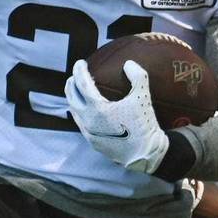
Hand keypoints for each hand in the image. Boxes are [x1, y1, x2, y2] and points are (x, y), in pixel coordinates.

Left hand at [64, 59, 168, 173]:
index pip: (82, 84)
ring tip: (79, 91)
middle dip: (71, 83)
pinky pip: (81, 123)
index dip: (79, 71)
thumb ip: (137, 76)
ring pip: (74, 111)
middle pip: (72, 97)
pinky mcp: (93, 142)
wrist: (145, 154)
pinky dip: (81, 112)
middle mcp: (88, 121)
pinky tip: (88, 110)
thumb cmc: (144, 124)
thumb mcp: (143, 96)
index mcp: (97, 108)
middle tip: (76, 75)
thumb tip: (128, 63)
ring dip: (74, 98)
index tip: (81, 63)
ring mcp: (89, 133)